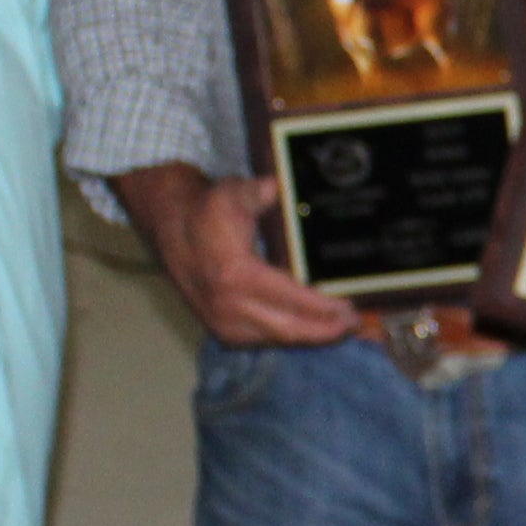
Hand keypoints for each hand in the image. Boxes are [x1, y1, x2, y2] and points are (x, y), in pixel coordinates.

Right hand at [150, 169, 359, 346]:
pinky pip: (264, 339)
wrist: (171, 228)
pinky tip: (312, 329)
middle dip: (325, 330)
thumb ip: (258, 192)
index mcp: (235, 276)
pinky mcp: (222, 330)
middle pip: (288, 328)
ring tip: (341, 328)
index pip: (288, 298)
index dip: (321, 307)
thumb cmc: (207, 211)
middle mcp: (228, 306)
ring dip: (311, 336)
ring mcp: (223, 322)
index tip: (348, 307)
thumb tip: (278, 186)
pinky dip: (291, 335)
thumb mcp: (232, 192)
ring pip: (278, 338)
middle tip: (355, 322)